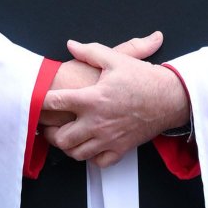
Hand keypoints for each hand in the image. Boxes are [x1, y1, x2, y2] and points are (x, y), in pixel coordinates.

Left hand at [41, 34, 188, 167]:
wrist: (171, 98)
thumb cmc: (144, 79)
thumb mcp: (116, 58)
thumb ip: (90, 51)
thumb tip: (71, 45)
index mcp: (92, 99)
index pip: (56, 102)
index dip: (41, 101)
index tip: (37, 100)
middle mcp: (97, 122)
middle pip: (62, 137)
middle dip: (50, 133)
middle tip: (47, 126)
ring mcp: (108, 138)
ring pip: (77, 153)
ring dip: (67, 147)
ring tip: (65, 138)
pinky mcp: (121, 148)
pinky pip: (99, 162)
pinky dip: (91, 157)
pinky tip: (89, 147)